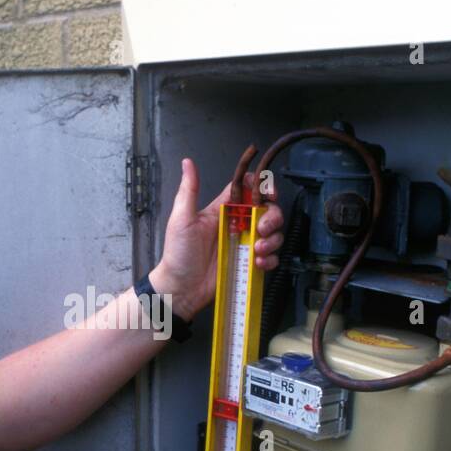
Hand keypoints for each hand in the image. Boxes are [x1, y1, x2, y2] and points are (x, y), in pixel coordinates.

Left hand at [148, 158, 285, 322]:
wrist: (181, 288)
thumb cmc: (178, 254)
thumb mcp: (182, 219)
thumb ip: (189, 190)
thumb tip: (187, 163)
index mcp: (222, 210)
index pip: (247, 189)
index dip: (262, 187)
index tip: (269, 194)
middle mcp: (237, 224)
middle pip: (266, 211)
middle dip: (271, 217)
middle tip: (261, 229)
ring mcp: (244, 244)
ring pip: (272, 233)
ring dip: (272, 240)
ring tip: (257, 250)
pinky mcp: (248, 263)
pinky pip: (269, 257)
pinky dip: (270, 259)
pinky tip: (258, 263)